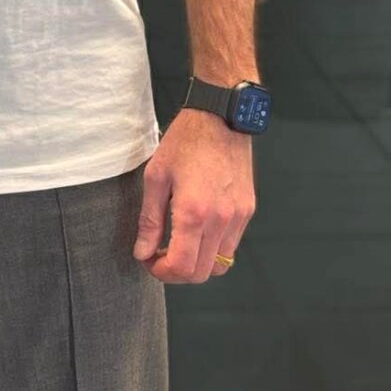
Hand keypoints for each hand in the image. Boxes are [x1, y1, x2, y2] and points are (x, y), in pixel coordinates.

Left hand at [132, 108, 255, 282]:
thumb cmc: (185, 141)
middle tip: (160, 255)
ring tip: (179, 243)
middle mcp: (220, 220)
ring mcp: (238, 216)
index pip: (181, 267)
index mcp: (193, 212)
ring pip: (220, 264)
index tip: (149, 261)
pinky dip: (213, 248)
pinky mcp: (247, 210)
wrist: (220, 116)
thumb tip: (143, 252)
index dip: (161, 273)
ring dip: (197, 262)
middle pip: (201, 273)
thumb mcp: (156, 177)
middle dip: (177, 272)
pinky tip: (198, 229)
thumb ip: (149, 220)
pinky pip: (231, 244)